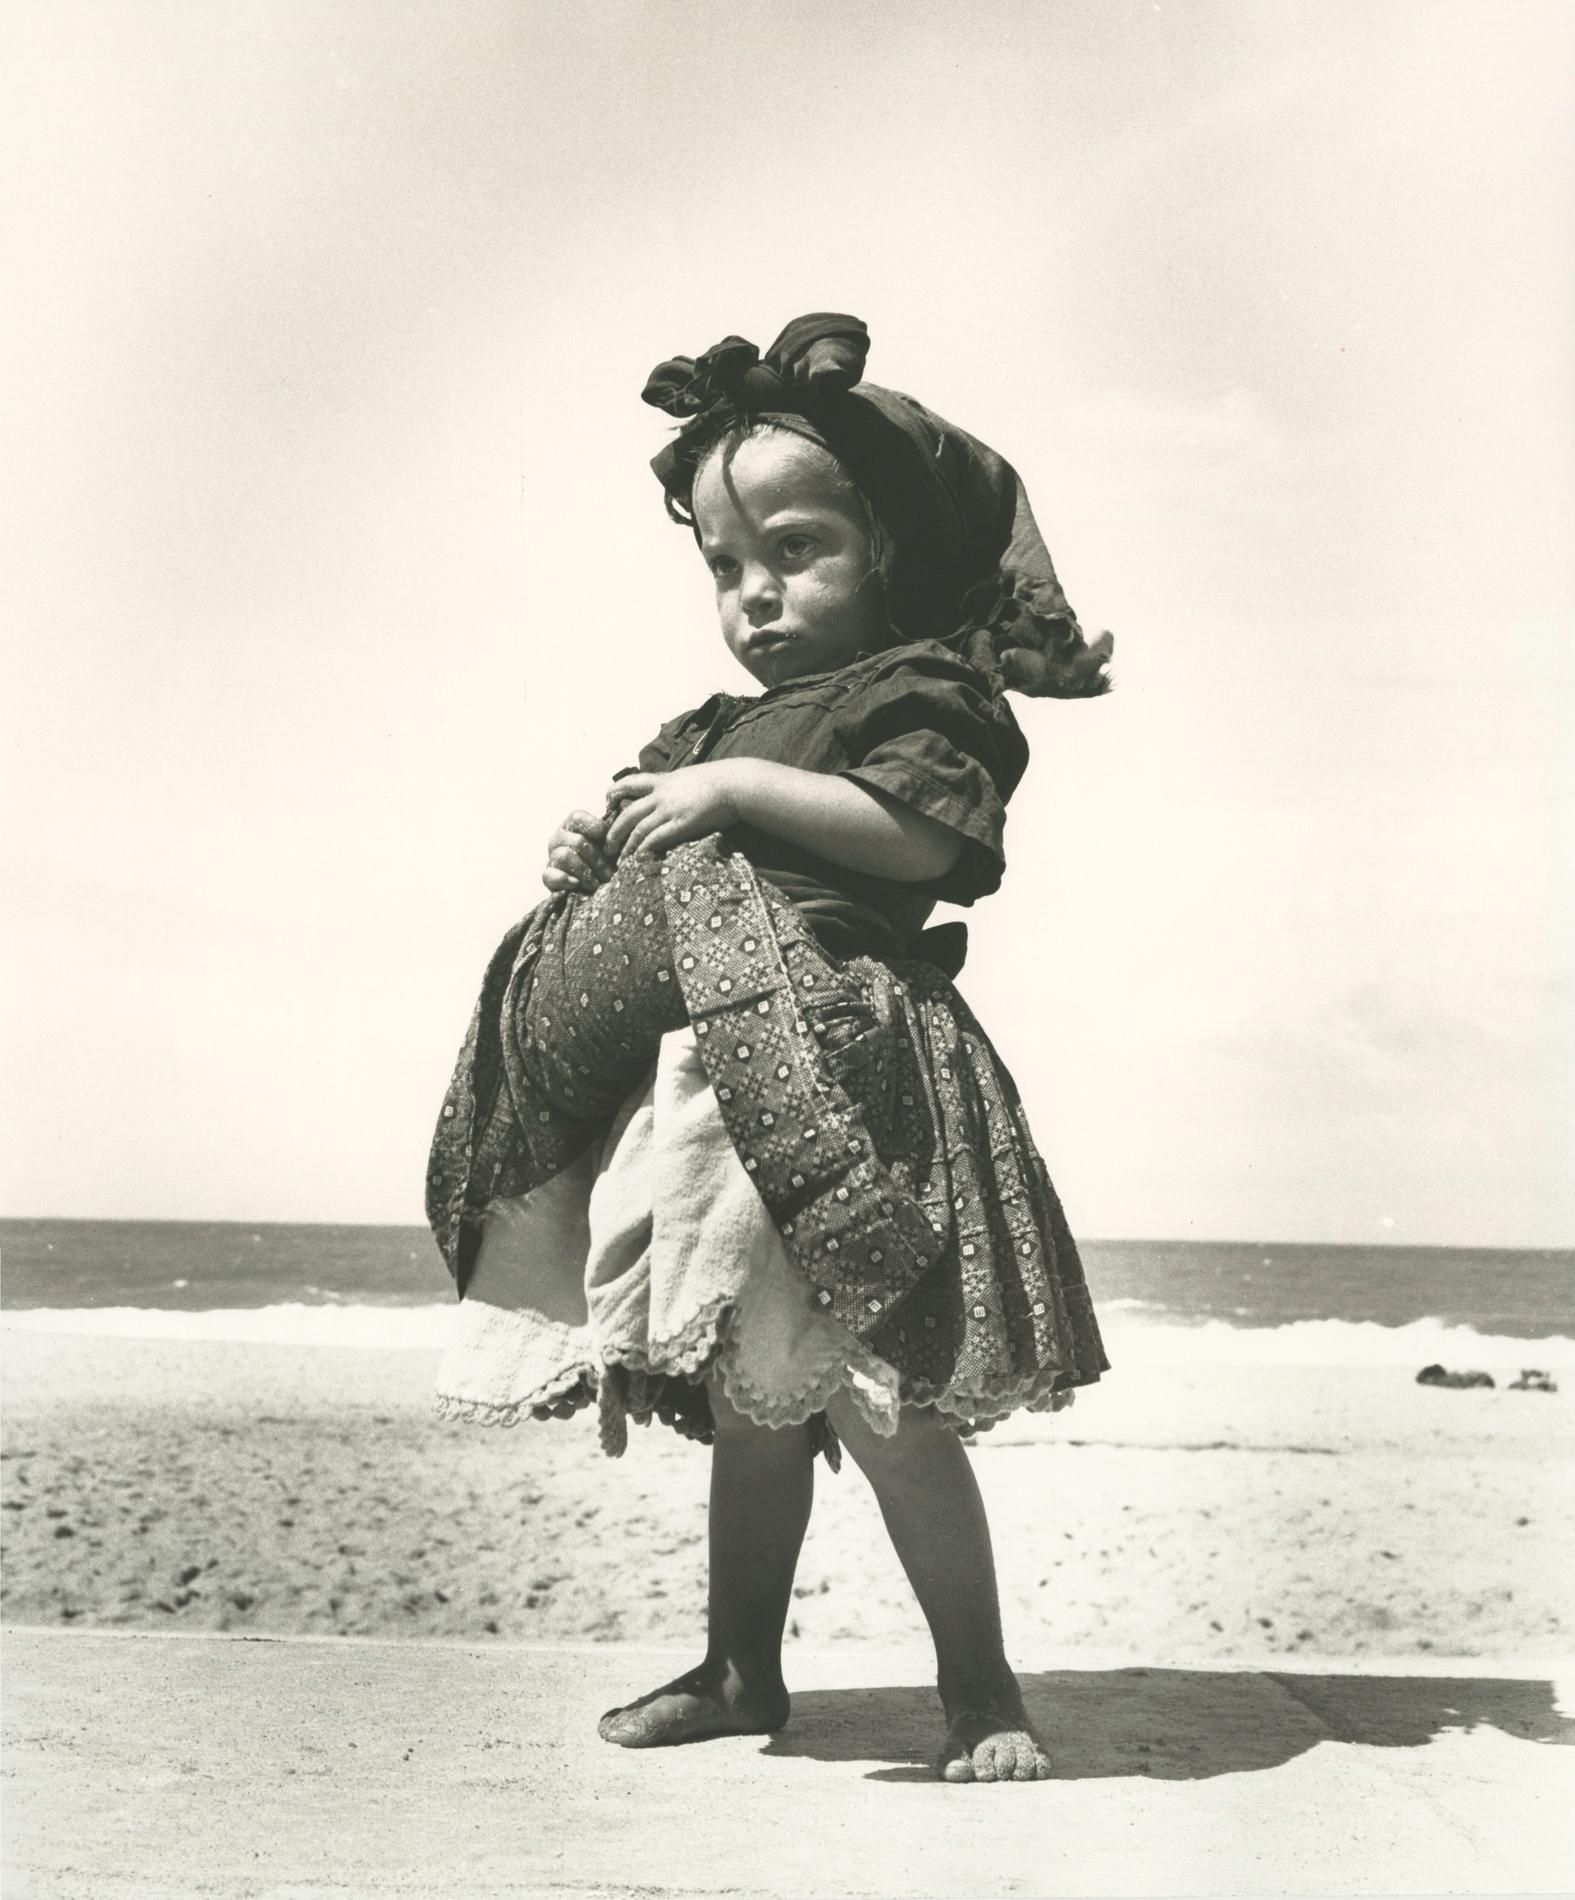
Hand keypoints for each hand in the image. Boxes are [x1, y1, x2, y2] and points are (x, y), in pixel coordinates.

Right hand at [542, 809, 614, 894]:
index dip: (597, 830)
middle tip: (610, 874)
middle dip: (597, 860)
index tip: (612, 847)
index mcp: (573, 825)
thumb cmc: (608, 862)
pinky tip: (577, 884)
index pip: (577, 818)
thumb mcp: (613, 847)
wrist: (598, 888)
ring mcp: (551, 856)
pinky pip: (549, 875)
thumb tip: (619, 831)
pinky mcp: (547, 877)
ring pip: (563, 856)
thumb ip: (614, 836)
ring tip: (598, 884)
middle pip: (576, 841)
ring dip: (585, 873)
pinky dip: (564, 879)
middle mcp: (559, 838)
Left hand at [604, 763, 750, 859]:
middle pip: (628, 813)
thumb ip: (677, 785)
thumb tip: (675, 790)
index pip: (631, 783)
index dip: (615, 792)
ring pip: (638, 829)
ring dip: (626, 846)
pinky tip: (638, 859)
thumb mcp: (691, 776)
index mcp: (663, 781)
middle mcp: (661, 795)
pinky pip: (655, 839)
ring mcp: (669, 810)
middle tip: (607, 844)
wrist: (735, 784)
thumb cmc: (720, 780)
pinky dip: (643, 849)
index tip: (607, 800)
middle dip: (614, 830)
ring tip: (620, 859)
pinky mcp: (681, 824)